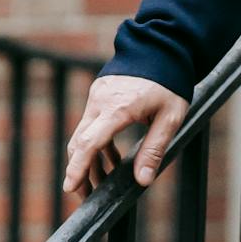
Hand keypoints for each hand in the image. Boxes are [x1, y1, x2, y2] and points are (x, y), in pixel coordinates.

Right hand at [63, 73, 191, 198]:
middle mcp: (101, 102)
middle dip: (80, 171)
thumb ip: (155, 149)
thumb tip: (142, 181)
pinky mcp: (99, 93)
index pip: (89, 143)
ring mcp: (97, 96)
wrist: (163, 46)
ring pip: (83, 134)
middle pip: (80, 143)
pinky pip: (91, 123)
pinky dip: (97, 143)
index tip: (69, 187)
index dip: (78, 168)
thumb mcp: (171, 117)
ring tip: (101, 183)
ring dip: (89, 160)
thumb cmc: (171, 82)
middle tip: (86, 195)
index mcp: (118, 108)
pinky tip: (112, 160)